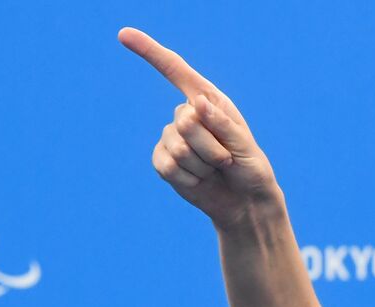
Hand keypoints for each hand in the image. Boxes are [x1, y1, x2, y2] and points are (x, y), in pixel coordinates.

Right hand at [118, 27, 280, 228]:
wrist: (244, 202)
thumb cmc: (250, 170)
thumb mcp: (245, 147)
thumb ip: (223, 125)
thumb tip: (196, 103)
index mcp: (209, 101)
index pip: (175, 71)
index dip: (150, 52)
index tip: (124, 35)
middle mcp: (187, 115)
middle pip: (185, 121)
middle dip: (211, 146)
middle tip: (226, 160)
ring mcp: (172, 138)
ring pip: (179, 147)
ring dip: (203, 165)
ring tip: (216, 170)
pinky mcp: (163, 161)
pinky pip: (167, 165)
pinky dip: (189, 179)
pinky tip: (199, 181)